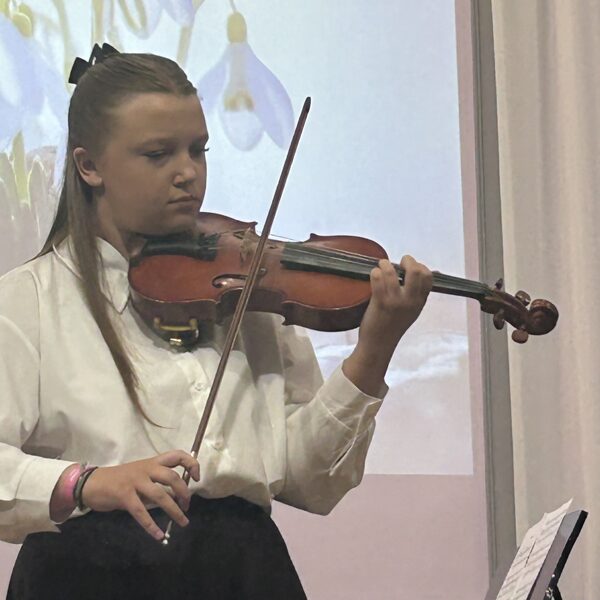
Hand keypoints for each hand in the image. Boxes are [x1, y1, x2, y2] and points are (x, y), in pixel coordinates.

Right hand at [81, 450, 199, 540]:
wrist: (92, 482)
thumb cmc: (119, 480)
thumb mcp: (141, 476)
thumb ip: (156, 484)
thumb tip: (175, 497)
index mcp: (152, 462)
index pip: (177, 455)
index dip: (191, 464)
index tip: (196, 477)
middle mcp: (146, 469)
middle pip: (172, 477)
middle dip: (184, 493)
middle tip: (187, 505)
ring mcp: (135, 481)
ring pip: (160, 495)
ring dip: (174, 511)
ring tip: (183, 522)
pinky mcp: (124, 495)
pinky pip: (141, 512)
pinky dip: (151, 525)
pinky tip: (158, 535)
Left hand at [343, 255, 431, 395]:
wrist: (379, 345)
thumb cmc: (393, 325)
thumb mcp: (412, 310)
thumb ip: (418, 293)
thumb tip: (431, 272)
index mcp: (420, 302)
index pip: (428, 277)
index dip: (420, 266)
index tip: (410, 266)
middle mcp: (410, 301)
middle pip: (416, 271)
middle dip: (408, 260)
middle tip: (399, 262)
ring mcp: (395, 302)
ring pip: (392, 273)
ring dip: (385, 264)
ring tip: (382, 265)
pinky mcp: (380, 303)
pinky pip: (378, 279)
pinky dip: (375, 272)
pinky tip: (374, 274)